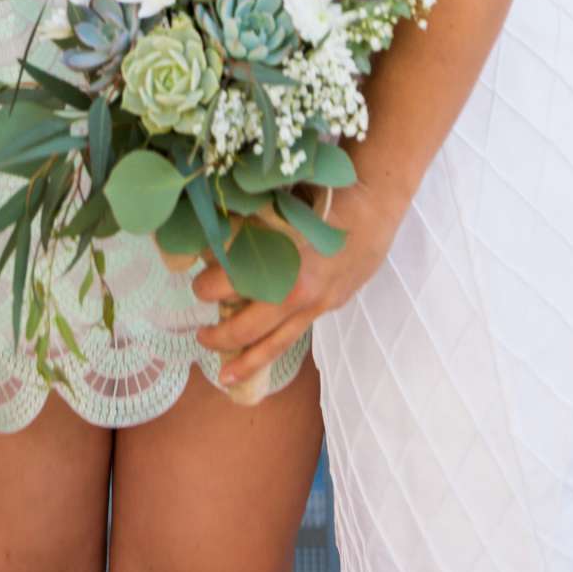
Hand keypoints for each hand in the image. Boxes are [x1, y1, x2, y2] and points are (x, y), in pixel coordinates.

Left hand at [191, 179, 408, 392]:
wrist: (374, 203)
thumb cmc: (324, 195)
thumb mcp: (280, 208)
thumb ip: (251, 228)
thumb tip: (216, 236)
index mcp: (279, 264)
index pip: (229, 286)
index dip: (207, 287)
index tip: (197, 284)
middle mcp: (297, 293)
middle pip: (248, 328)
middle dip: (219, 336)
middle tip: (200, 335)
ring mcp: (318, 304)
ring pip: (276, 345)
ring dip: (247, 362)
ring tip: (225, 376)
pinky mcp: (332, 306)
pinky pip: (298, 334)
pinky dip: (276, 347)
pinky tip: (263, 353)